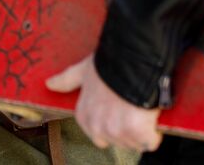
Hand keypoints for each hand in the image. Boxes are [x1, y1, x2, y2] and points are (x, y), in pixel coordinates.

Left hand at [47, 55, 161, 152]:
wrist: (132, 60)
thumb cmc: (110, 63)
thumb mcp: (84, 70)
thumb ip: (67, 80)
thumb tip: (49, 84)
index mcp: (84, 116)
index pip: (98, 136)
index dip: (112, 125)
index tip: (120, 113)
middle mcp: (97, 127)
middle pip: (117, 141)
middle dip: (127, 131)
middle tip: (132, 110)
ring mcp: (116, 130)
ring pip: (133, 143)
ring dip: (141, 132)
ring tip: (141, 110)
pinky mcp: (136, 132)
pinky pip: (149, 143)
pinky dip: (154, 134)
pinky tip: (152, 118)